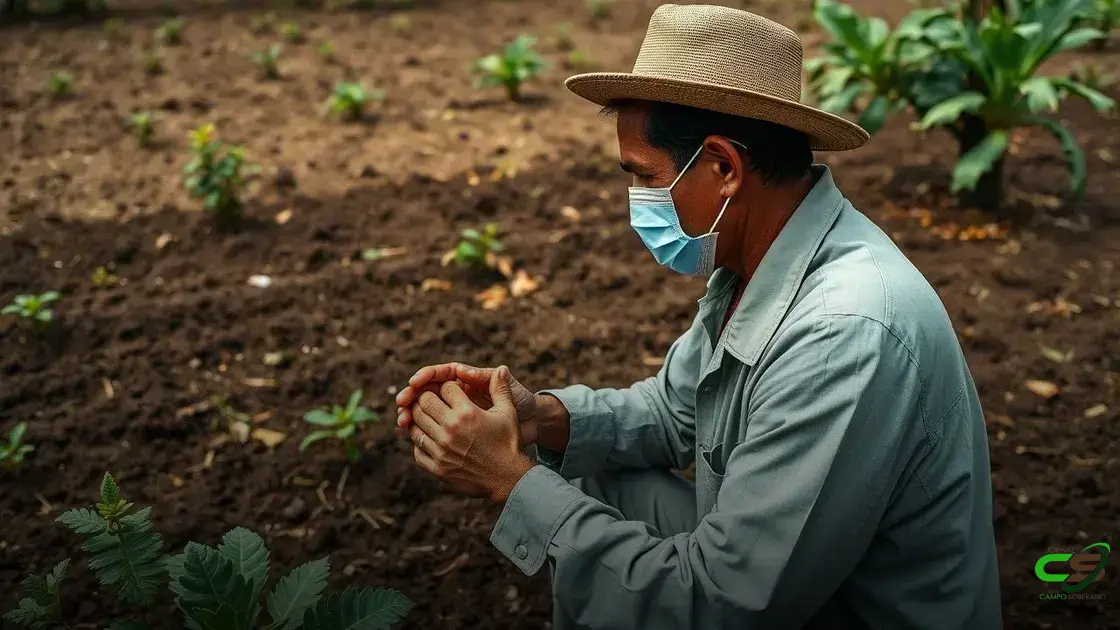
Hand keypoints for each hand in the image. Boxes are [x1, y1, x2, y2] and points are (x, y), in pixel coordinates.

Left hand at [409, 366, 534, 502]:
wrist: (507, 478)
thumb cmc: (508, 442)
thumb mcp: (507, 412)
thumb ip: (501, 388)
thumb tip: (501, 367)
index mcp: (466, 413)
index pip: (444, 387)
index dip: (448, 386)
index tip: (452, 391)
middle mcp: (450, 429)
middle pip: (423, 402)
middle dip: (428, 397)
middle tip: (435, 400)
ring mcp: (441, 449)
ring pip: (415, 423)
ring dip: (419, 417)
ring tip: (429, 417)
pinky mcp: (436, 467)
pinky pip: (416, 448)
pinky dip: (419, 440)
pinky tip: (429, 437)